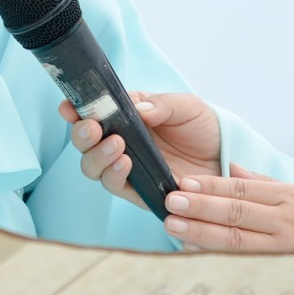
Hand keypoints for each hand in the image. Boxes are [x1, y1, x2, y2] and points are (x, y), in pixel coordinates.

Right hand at [61, 92, 221, 208]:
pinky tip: (126, 164)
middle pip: (85, 144)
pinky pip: (117, 186)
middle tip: (93, 128)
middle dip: (81, 135)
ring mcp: (128, 168)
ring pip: (93, 167)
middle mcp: (120, 143)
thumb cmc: (202, 127)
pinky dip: (115, 175)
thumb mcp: (186, 106)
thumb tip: (140, 109)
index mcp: (125, 117)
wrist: (225, 157)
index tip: (68, 107)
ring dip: (97, 156)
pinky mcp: (139, 191)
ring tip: (117, 146)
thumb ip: (162, 104)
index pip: (91, 113)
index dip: (74, 110)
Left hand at [162, 163, 293, 252]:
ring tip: (174, 225)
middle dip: (202, 208)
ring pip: (236, 242)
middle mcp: (285, 223)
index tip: (185, 183)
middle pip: (237, 215)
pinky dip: (215, 257)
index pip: (243, 190)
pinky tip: (193, 251)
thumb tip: (229, 167)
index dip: (212, 186)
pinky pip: (241, 263)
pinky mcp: (278, 271)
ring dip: (202, 234)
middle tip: (172, 202)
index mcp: (288, 198)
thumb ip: (261, 182)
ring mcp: (282, 251)